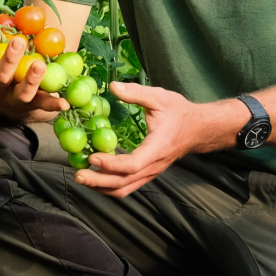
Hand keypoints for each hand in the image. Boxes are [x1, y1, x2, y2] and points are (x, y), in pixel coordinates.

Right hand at [0, 10, 67, 120]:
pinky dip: (54, 104)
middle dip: (8, 61)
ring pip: (21, 93)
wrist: (9, 103)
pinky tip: (64, 102)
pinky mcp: (33, 107)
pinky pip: (43, 105)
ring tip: (40, 64)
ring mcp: (15, 100)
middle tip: (19, 42)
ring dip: (31, 80)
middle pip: (0, 78)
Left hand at [75, 82, 231, 197]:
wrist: (198, 129)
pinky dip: (109, 186)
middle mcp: (154, 166)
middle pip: (124, 183)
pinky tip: (95, 176)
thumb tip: (112, 86)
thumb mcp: (159, 97)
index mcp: (157, 148)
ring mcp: (151, 173)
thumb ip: (136, 93)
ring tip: (82, 178)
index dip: (111, 164)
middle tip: (78, 175)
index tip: (92, 157)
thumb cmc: (179, 112)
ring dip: (102, 187)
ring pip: (125, 189)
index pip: (133, 164)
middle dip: (99, 182)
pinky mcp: (147, 173)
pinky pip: (127, 186)